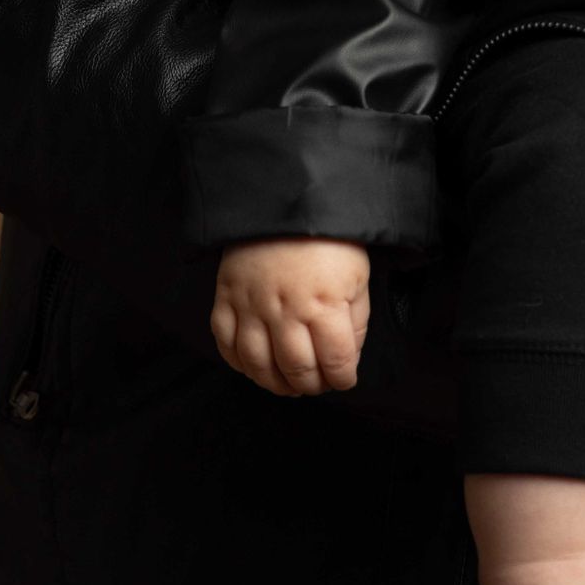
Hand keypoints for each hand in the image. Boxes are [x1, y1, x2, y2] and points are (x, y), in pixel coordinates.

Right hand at [212, 237, 371, 398]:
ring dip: (276, 383)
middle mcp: (285, 311)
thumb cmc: (327, 237)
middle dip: (312, 385)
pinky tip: (254, 366)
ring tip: (289, 384)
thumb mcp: (358, 274)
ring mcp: (251, 306)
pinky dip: (239, 363)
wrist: (285, 199)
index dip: (343, 378)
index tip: (345, 379)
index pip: (336, 361)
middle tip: (318, 384)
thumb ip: (357, 319)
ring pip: (259, 366)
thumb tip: (349, 355)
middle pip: (297, 370)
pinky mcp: (226, 298)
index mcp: (323, 304)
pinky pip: (226, 344)